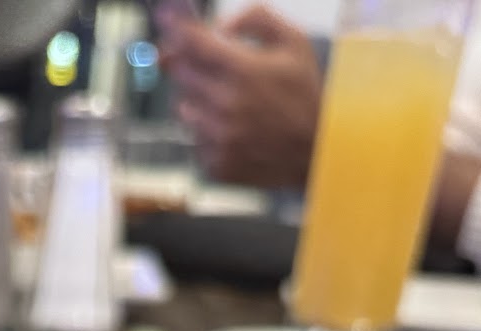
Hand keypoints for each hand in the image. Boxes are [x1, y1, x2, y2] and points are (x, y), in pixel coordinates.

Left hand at [160, 5, 321, 189]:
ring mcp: (217, 139)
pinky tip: (234, 129)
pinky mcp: (215, 163)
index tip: (164, 18)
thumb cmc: (304, 94)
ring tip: (231, 103)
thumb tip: (222, 26)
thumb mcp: (294, 43)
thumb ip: (257, 19)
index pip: (193, 44)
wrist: (315, 151)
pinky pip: (195, 139)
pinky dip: (207, 131)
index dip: (175, 28)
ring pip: (184, 108)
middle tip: (207, 65)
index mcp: (243, 71)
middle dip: (189, 63)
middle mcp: (225, 106)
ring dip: (199, 100)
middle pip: (181, 74)